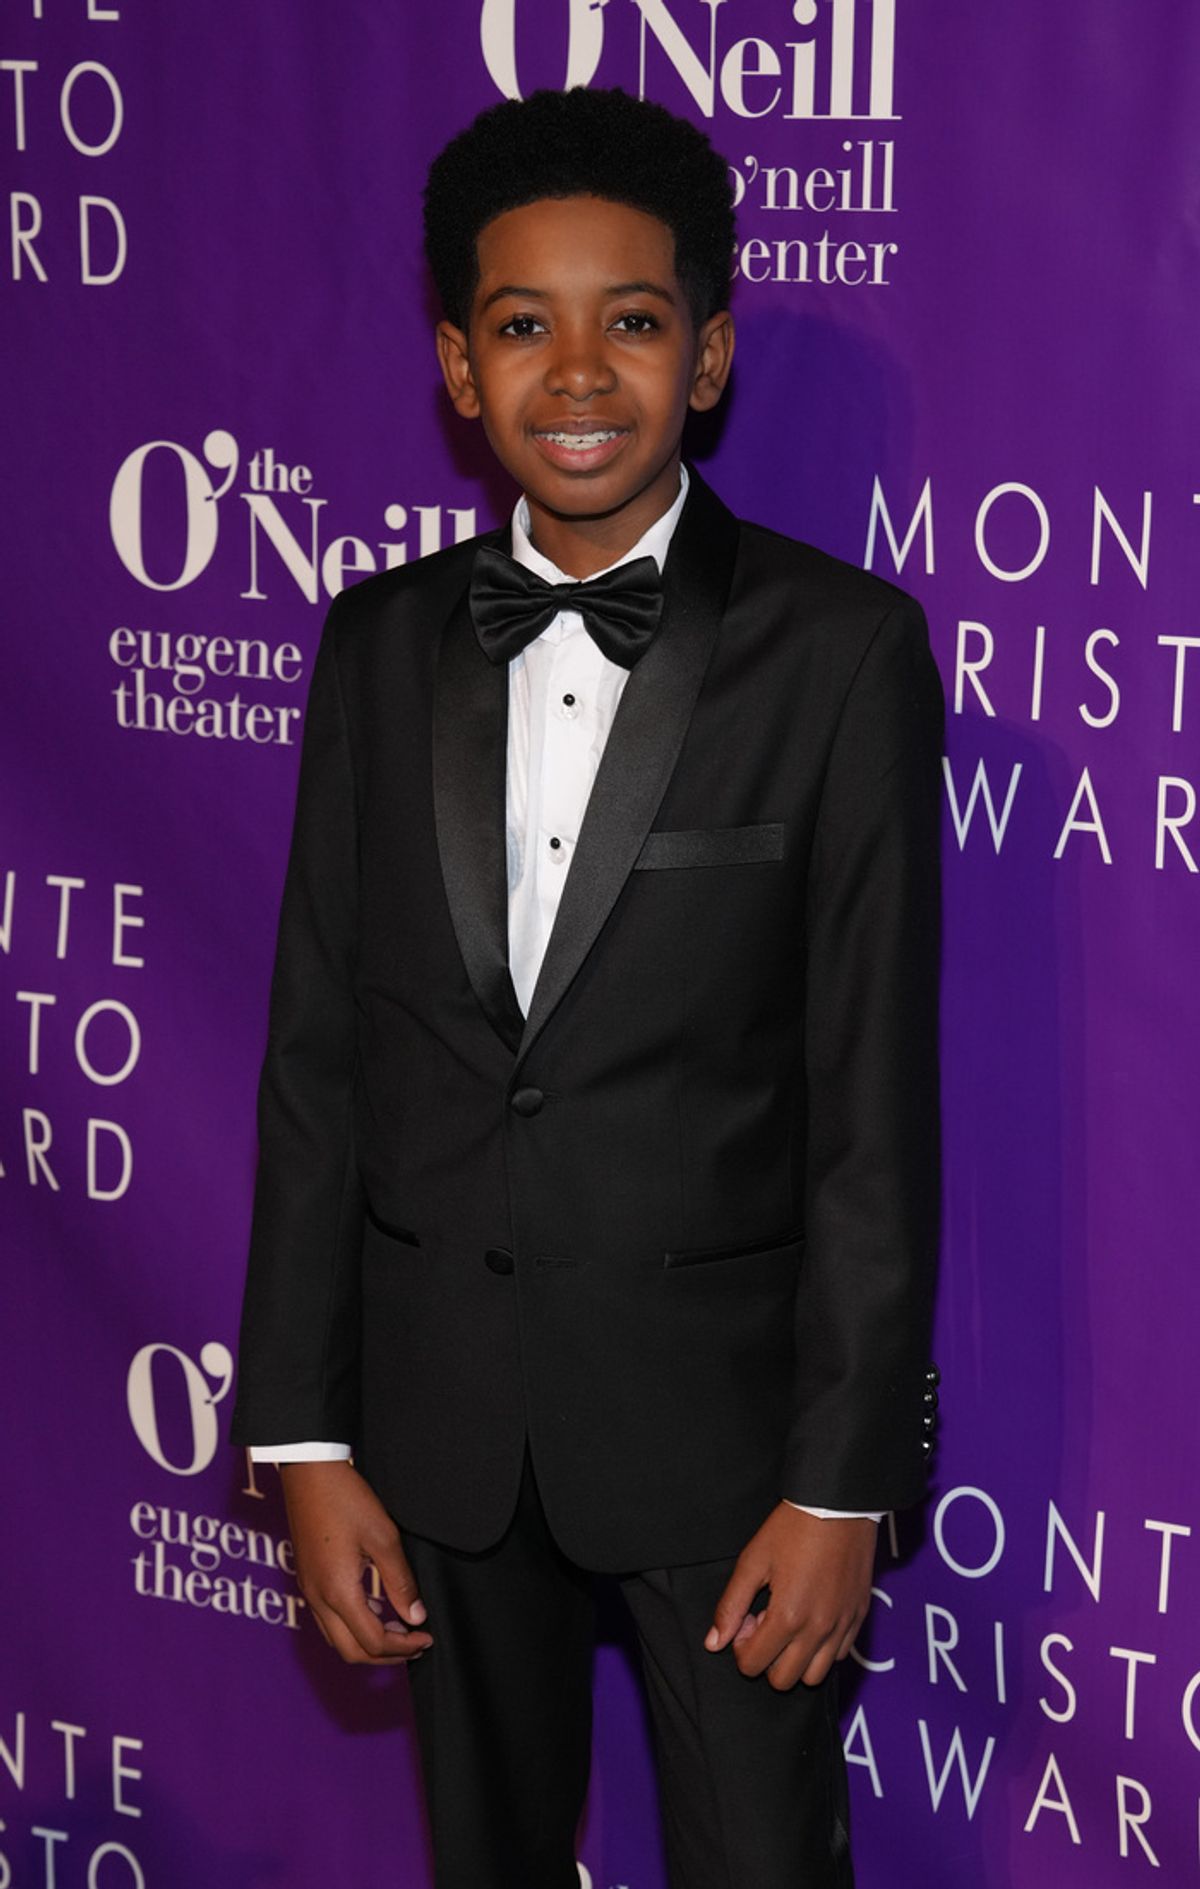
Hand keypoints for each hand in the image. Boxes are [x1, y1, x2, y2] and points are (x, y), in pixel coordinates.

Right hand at [279, 1460, 432, 1665]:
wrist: (308, 1472)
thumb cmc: (346, 1498)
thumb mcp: (383, 1537)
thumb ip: (400, 1581)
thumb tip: (415, 1616)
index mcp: (338, 1592)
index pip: (373, 1642)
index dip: (403, 1647)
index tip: (426, 1638)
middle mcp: (318, 1598)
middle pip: (351, 1652)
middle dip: (385, 1656)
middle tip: (415, 1644)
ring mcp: (309, 1590)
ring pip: (337, 1639)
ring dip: (368, 1644)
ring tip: (399, 1629)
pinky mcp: (307, 1580)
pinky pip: (328, 1621)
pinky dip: (353, 1627)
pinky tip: (374, 1610)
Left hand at [704, 1505, 875, 1689]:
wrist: (838, 1504)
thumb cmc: (792, 1528)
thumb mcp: (753, 1561)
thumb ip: (731, 1605)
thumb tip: (714, 1643)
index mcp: (788, 1616)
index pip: (753, 1665)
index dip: (741, 1646)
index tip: (748, 1618)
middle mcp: (818, 1630)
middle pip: (783, 1681)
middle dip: (767, 1658)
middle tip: (765, 1622)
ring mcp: (842, 1626)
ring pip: (814, 1676)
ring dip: (795, 1659)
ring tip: (789, 1623)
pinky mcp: (859, 1618)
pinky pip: (839, 1656)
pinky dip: (822, 1649)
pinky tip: (812, 1617)